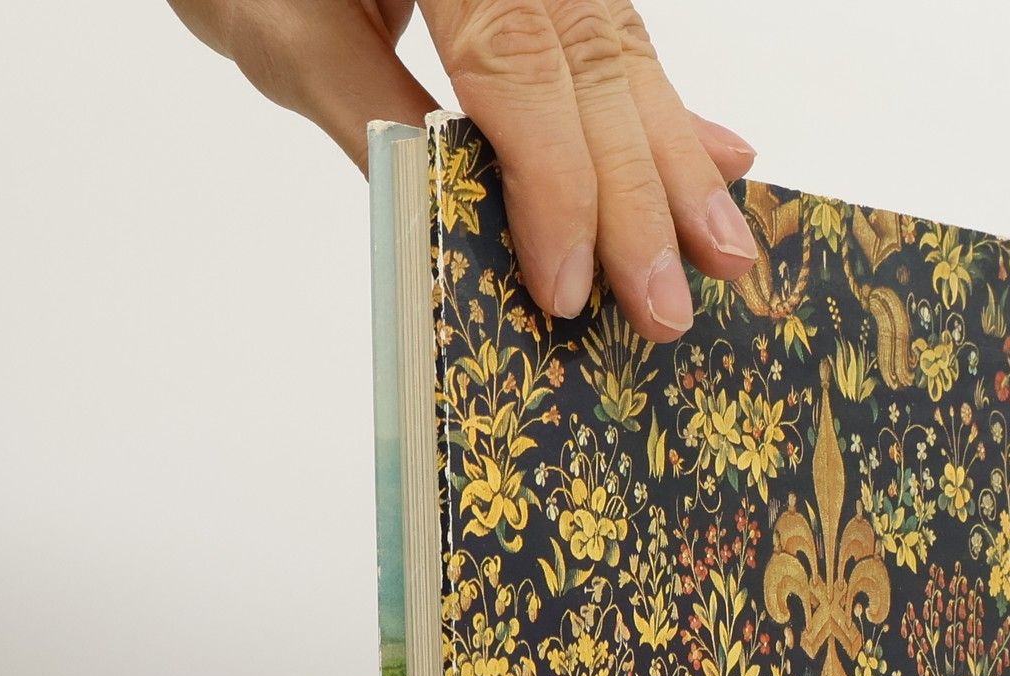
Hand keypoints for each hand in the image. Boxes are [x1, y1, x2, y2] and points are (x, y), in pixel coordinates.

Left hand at [168, 0, 757, 338]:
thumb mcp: (286, 34)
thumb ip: (383, 123)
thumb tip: (479, 231)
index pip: (520, 66)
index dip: (556, 185)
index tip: (568, 287)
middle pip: (597, 65)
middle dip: (641, 198)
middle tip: (670, 307)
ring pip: (624, 52)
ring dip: (677, 162)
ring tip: (723, 252)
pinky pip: (617, 36)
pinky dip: (664, 106)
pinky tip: (721, 155)